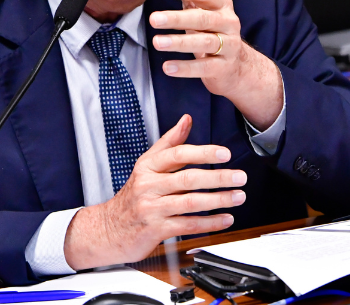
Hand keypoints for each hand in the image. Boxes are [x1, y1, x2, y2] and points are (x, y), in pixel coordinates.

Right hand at [63, 114, 244, 268]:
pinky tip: (225, 219)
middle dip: (218, 178)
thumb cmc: (133, 195)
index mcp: (148, 167)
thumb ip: (169, 142)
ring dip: (218, 200)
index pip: (177, 154)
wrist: (109, 228)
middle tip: (240, 177)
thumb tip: (186, 119)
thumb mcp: (147, 165)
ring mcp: (152, 209)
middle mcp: (148, 186)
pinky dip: (209, 223)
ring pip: (190, 203)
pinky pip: (188, 225)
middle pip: (187, 179)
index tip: (224, 153)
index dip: (203, 153)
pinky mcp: (156, 230)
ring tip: (238, 197)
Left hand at [149, 0, 283, 129]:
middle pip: (203, 19)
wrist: (237, 64)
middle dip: (177, 18)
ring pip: (204, 43)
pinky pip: (204, 67)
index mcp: (222, 4)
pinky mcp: (223, 67)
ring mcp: (229, 46)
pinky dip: (185, 68)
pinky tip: (167, 67)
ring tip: (157, 42)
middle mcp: (229, 22)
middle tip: (153, 19)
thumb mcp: (200, 6)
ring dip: (179, 42)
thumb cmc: (212, 29)